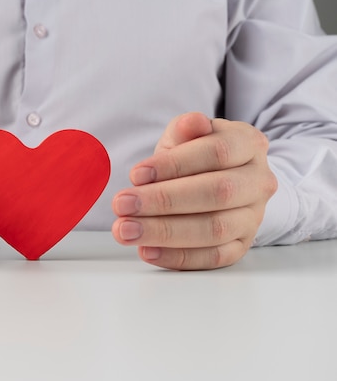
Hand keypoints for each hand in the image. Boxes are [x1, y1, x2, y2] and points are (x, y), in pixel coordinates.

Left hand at [112, 112, 276, 269]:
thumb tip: (191, 123)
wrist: (217, 179)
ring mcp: (253, 216)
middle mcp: (259, 181)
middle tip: (122, 205)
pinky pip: (213, 258)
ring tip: (125, 230)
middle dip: (164, 200)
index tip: (135, 174)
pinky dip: (178, 257)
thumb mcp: (185, 135)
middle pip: (217, 193)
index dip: (174, 165)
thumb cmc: (195, 155)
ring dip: (164, 232)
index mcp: (248, 144)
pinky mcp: (242, 245)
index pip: (216, 153)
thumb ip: (185, 130)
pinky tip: (146, 251)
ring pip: (215, 229)